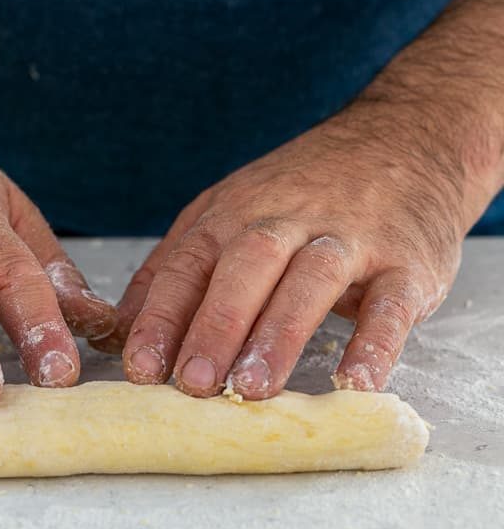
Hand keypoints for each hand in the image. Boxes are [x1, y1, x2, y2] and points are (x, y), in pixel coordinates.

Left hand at [95, 98, 469, 397]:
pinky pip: (391, 304)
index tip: (141, 369)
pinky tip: (356, 384)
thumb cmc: (303, 194)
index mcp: (234, 214)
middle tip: (194, 384)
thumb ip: (177, 268)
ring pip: (310, 282)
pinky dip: (376, 344)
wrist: (405, 139)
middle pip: (245, 268)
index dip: (162, 317)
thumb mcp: (228, 212)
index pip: (188, 265)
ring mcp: (350, 238)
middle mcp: (287, 220)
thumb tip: (121, 327)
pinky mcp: (407, 262)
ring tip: (254, 389)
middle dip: (215, 326)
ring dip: (280, 335)